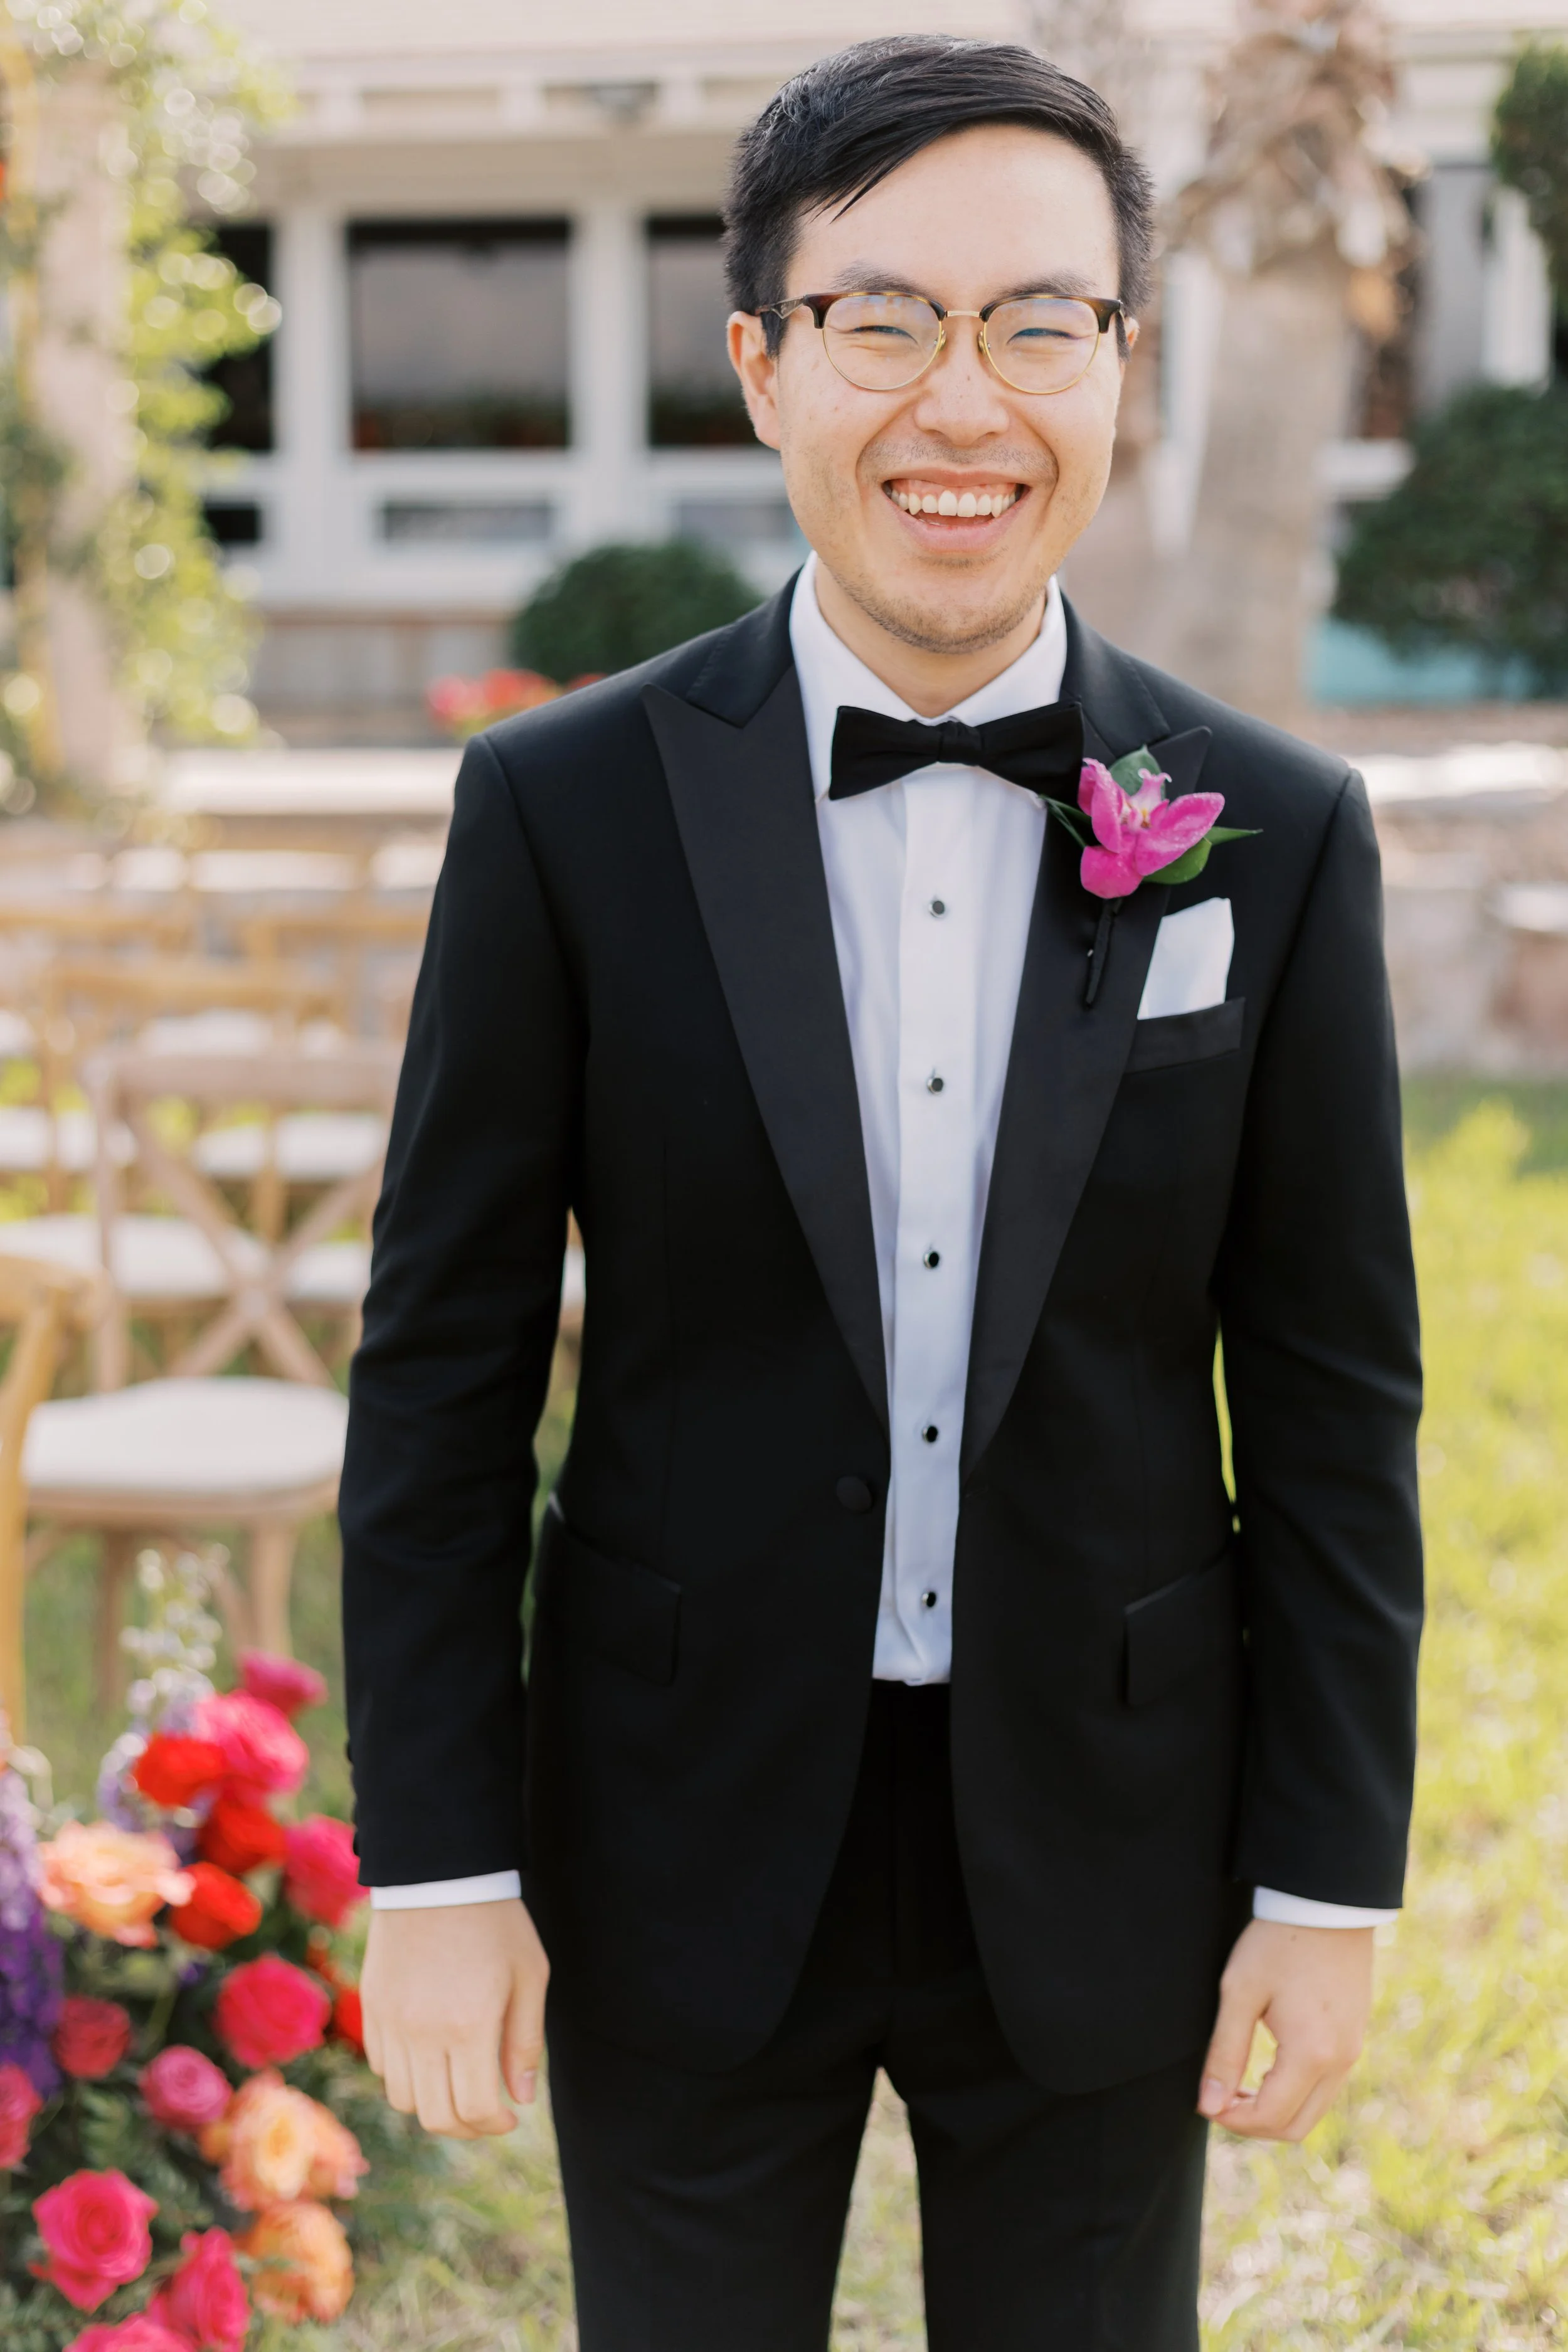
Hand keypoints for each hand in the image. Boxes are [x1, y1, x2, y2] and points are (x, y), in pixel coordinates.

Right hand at [361, 1898, 548, 2138]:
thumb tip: (521, 2098)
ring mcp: (392, 2022)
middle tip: (486, 2113)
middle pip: (436, 2117)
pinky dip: (406, 2076)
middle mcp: (423, 2032)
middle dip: (466, 2127)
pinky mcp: (372, 2008)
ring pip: (404, 2099)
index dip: (496, 2125)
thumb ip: (525, 2041)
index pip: (476, 2109)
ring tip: (458, 2085)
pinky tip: (430, 2056)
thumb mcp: (529, 1975)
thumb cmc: (496, 1922)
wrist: (439, 1874)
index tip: (510, 2117)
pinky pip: (382, 2067)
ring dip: (434, 2105)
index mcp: (469, 2026)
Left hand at [1197, 1918, 1374, 2140]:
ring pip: (1313, 2111)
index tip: (1206, 2103)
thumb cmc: (1277, 1943)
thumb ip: (1225, 2052)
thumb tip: (1209, 2104)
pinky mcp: (1354, 2039)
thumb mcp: (1239, 1992)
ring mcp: (1352, 2052)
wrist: (1325, 1905)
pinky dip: (1294, 2093)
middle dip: (1253, 2125)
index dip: (1233, 2121)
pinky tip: (1265, 2068)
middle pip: (1296, 2127)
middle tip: (1219, 2100)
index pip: (1270, 2117)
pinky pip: (1325, 2087)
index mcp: (1312, 2054)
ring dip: (1274, 2110)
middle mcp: (1340, 2062)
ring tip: (1238, 2085)